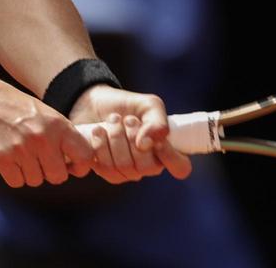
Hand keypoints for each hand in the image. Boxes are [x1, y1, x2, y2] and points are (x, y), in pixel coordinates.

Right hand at [0, 75, 95, 188]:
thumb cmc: (13, 106)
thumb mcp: (45, 113)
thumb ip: (61, 135)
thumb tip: (76, 163)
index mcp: (57, 125)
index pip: (85, 156)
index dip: (80, 166)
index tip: (71, 166)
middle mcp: (42, 138)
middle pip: (58, 177)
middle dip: (49, 172)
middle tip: (38, 158)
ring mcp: (22, 149)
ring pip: (36, 181)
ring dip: (29, 172)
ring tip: (20, 153)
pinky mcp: (2, 158)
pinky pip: (16, 182)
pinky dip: (13, 175)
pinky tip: (8, 158)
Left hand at [69, 84, 192, 183]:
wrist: (95, 103)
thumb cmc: (127, 105)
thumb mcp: (149, 105)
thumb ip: (157, 122)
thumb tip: (147, 144)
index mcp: (165, 151)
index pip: (180, 167)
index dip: (170, 156)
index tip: (157, 139)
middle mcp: (147, 166)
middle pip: (147, 167)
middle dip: (134, 138)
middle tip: (127, 119)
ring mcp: (126, 172)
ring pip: (124, 167)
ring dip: (115, 137)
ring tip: (112, 120)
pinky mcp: (105, 171)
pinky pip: (105, 168)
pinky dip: (100, 144)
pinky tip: (98, 131)